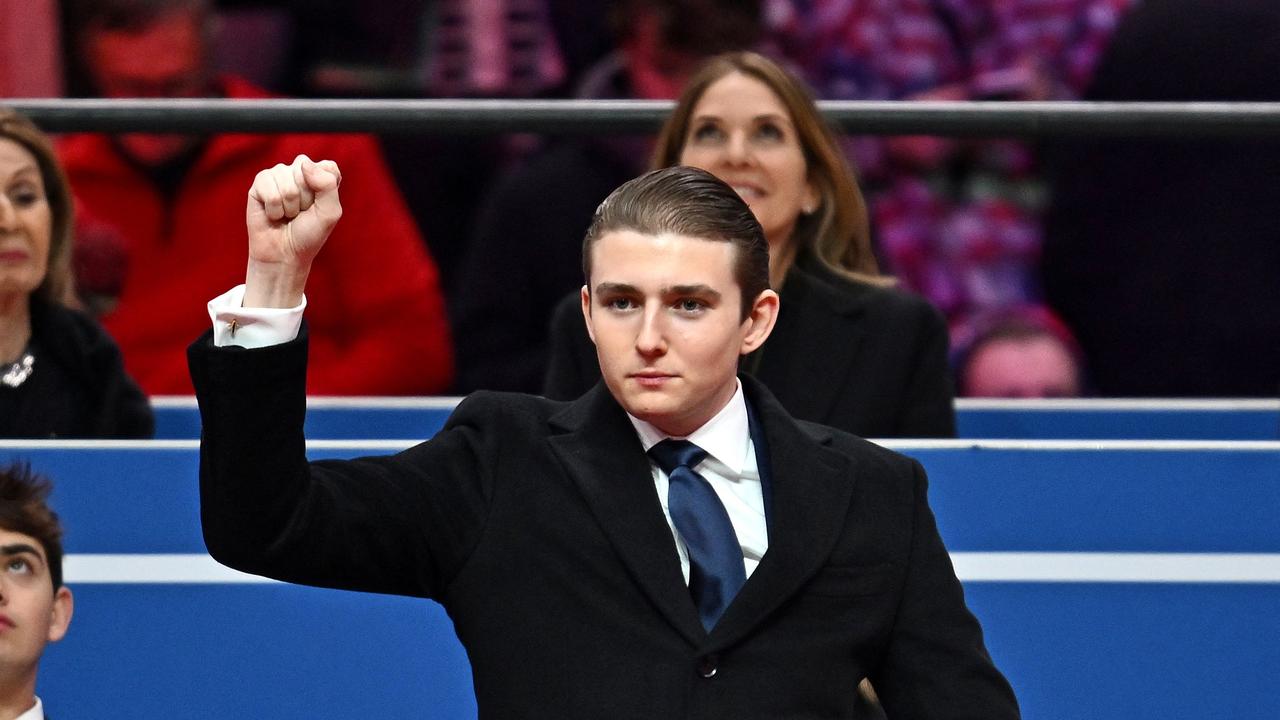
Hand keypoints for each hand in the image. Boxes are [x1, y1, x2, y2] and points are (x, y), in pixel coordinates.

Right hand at [243, 155, 342, 306]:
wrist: (285, 254)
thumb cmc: (309, 233)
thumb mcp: (330, 212)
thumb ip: (327, 184)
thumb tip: (304, 164)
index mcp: (320, 175)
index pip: (327, 167)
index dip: (325, 191)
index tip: (319, 207)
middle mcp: (299, 171)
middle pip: (305, 171)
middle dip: (305, 199)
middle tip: (301, 213)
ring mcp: (278, 175)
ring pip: (287, 181)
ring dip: (289, 206)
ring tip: (287, 215)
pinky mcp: (259, 184)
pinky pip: (269, 189)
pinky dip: (274, 208)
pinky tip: (273, 215)